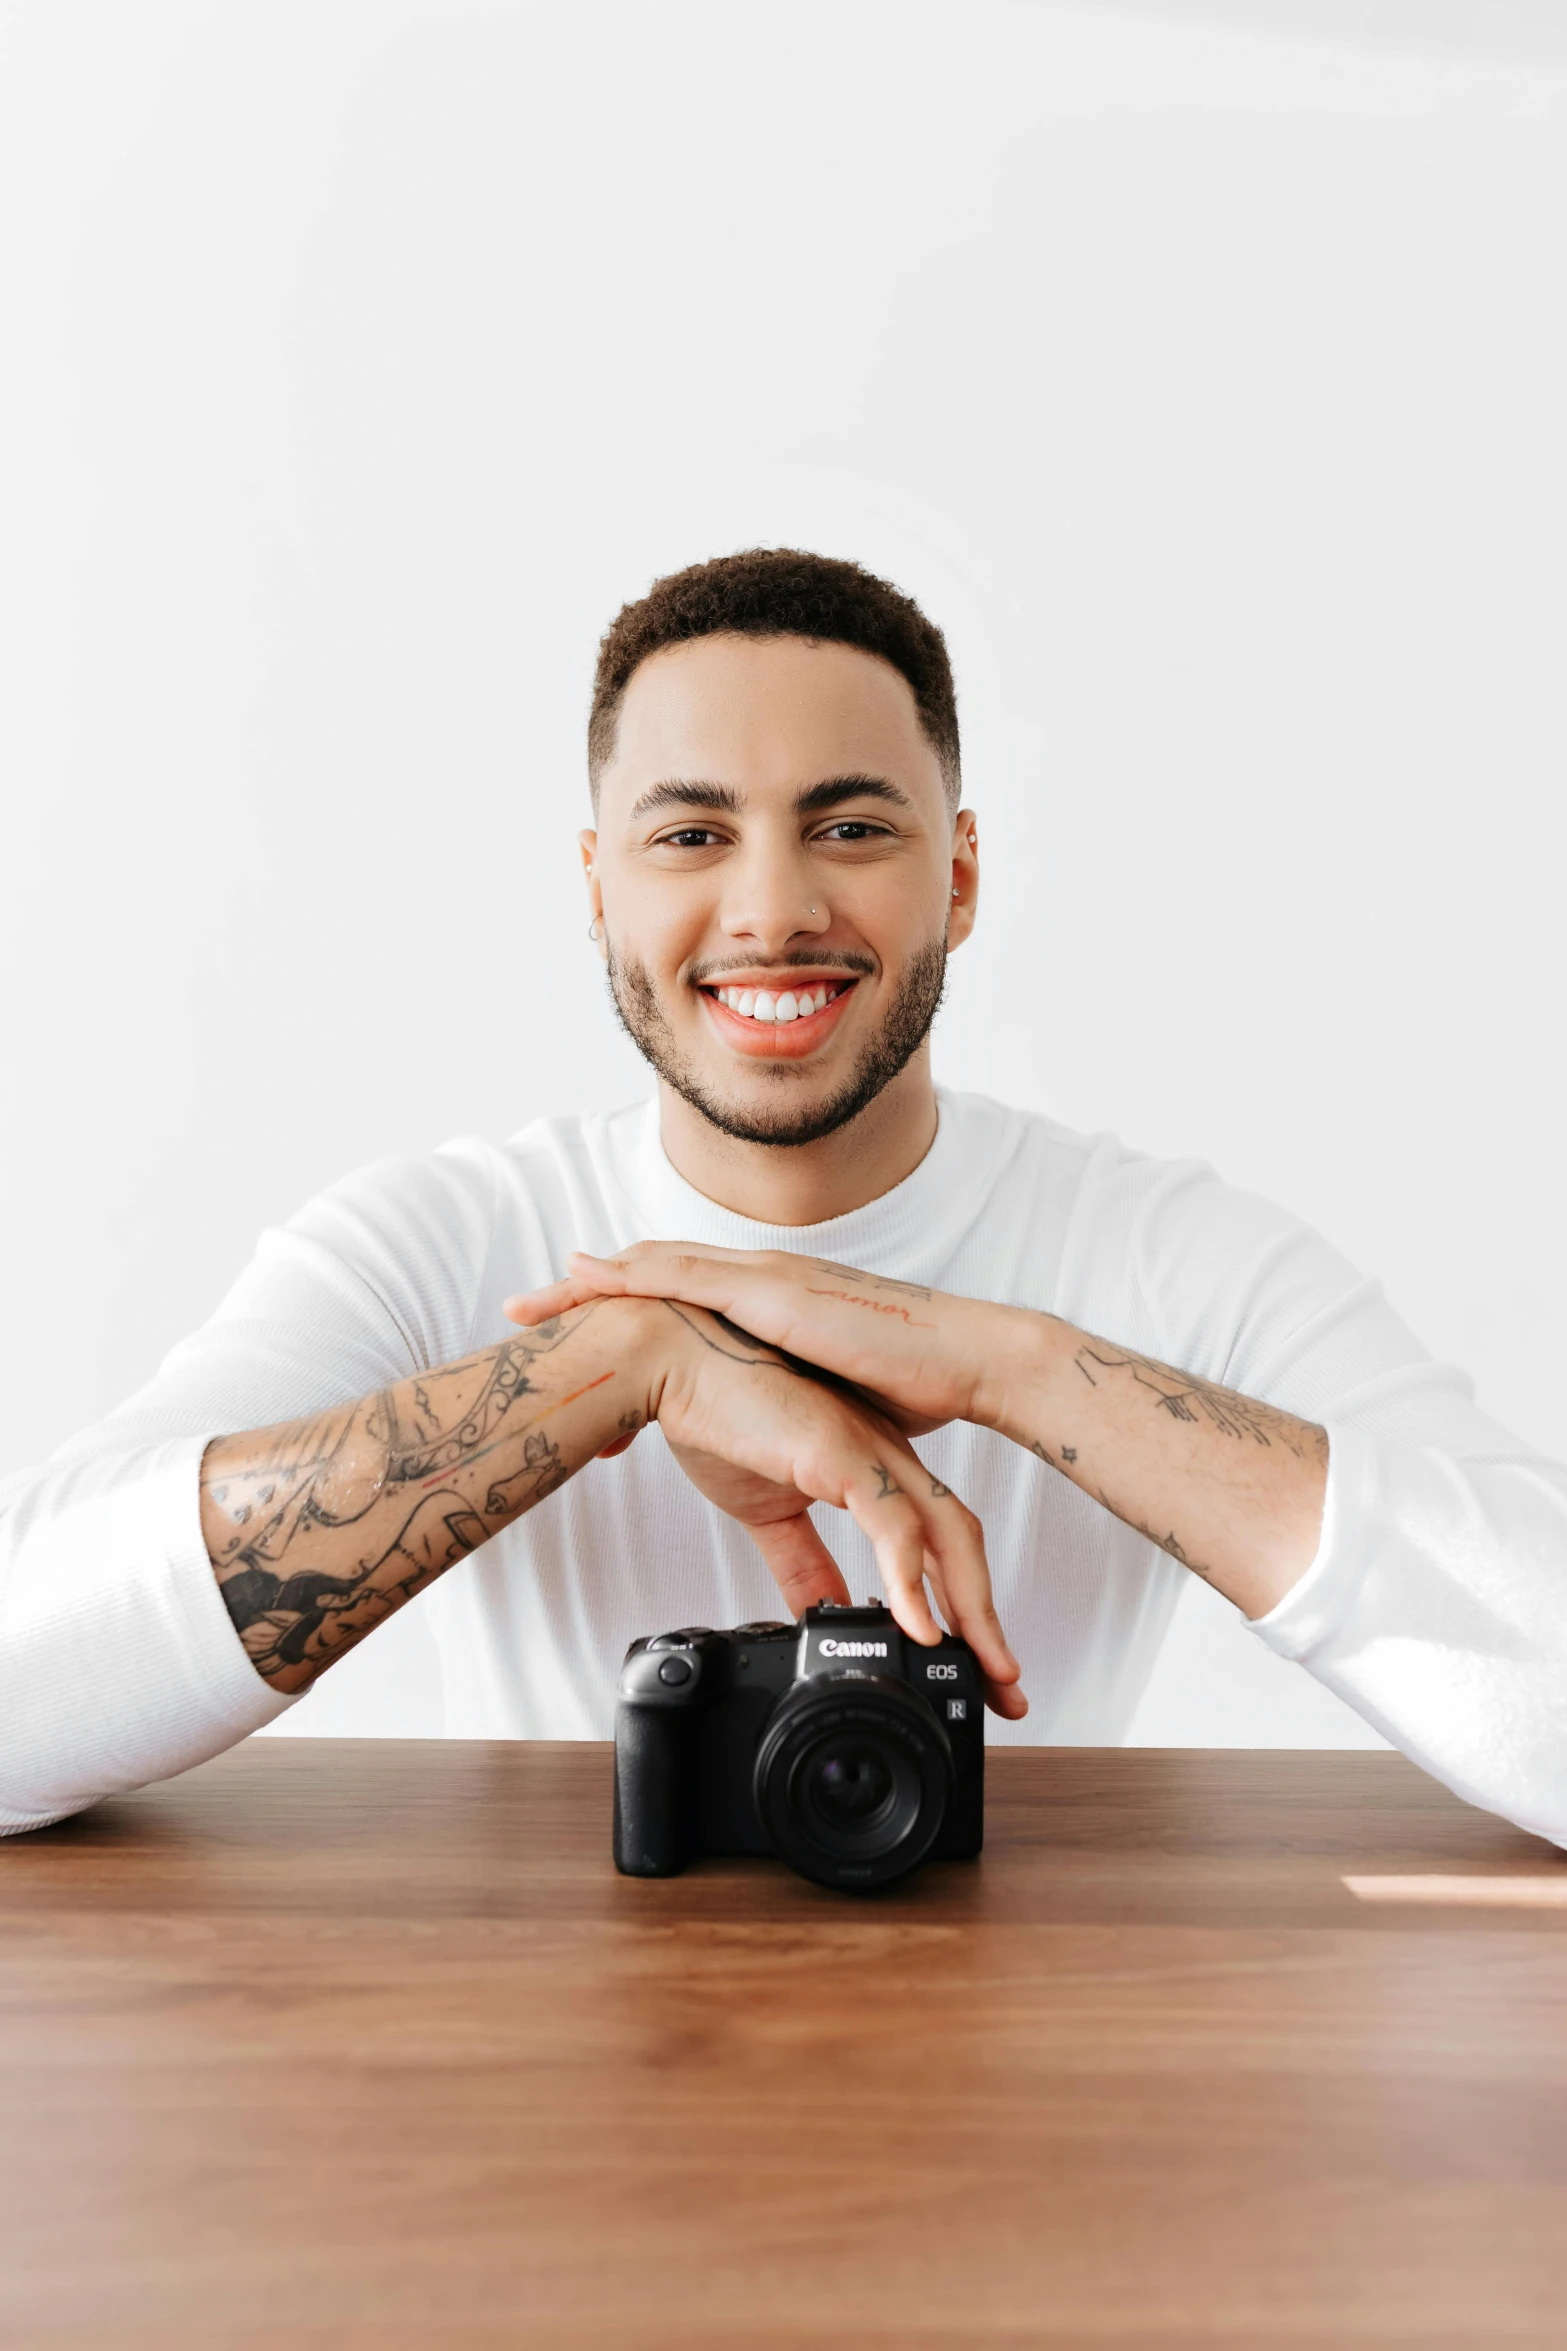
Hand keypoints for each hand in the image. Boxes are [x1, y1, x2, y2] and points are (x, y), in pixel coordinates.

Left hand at [508, 1243, 1012, 1438]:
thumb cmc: (915, 1386)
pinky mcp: (773, 1291)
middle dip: (584, 1287)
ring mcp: (765, 1280)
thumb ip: (790, 1412)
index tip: (572, 1324)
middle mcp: (762, 1279)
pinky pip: (684, 1275)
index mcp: (774, 1304)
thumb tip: (767, 1447)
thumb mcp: (826, 1403)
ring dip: (590, 1280)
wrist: (970, 1360)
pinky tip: (591, 1277)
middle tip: (522, 1306)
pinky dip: (631, 1275)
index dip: (624, 1306)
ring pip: (655, 1267)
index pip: (681, 1296)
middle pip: (652, 1272)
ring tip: (533, 1298)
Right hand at [626, 1297, 1025, 1719]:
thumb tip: (819, 1617)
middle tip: (1005, 1691)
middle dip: (987, 1623)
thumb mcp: (766, 1511)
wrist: (668, 1364)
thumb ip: (800, 1564)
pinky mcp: (842, 1451)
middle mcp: (885, 1457)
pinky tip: (919, 1627)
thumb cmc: (713, 1415)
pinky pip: (894, 1524)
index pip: (938, 1543)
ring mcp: (870, 1452)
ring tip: (982, 1673)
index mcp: (872, 1467)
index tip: (973, 1666)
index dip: (962, 1606)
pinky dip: (910, 1581)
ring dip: (971, 1612)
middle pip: (962, 1545)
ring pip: (948, 1537)